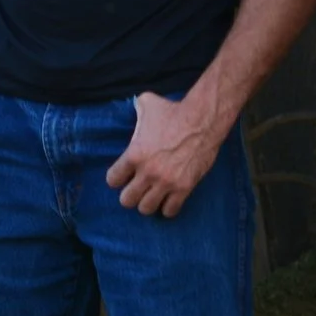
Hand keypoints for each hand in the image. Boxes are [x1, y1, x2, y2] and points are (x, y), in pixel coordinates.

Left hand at [105, 91, 223, 216]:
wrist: (203, 120)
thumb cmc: (173, 110)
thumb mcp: (147, 104)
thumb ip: (134, 108)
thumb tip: (132, 105)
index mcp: (134, 154)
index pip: (112, 180)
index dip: (116, 178)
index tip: (123, 176)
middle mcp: (148, 172)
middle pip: (127, 200)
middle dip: (130, 195)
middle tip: (136, 188)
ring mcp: (166, 182)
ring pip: (146, 209)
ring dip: (147, 203)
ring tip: (151, 196)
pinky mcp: (184, 188)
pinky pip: (170, 211)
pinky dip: (168, 208)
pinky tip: (168, 200)